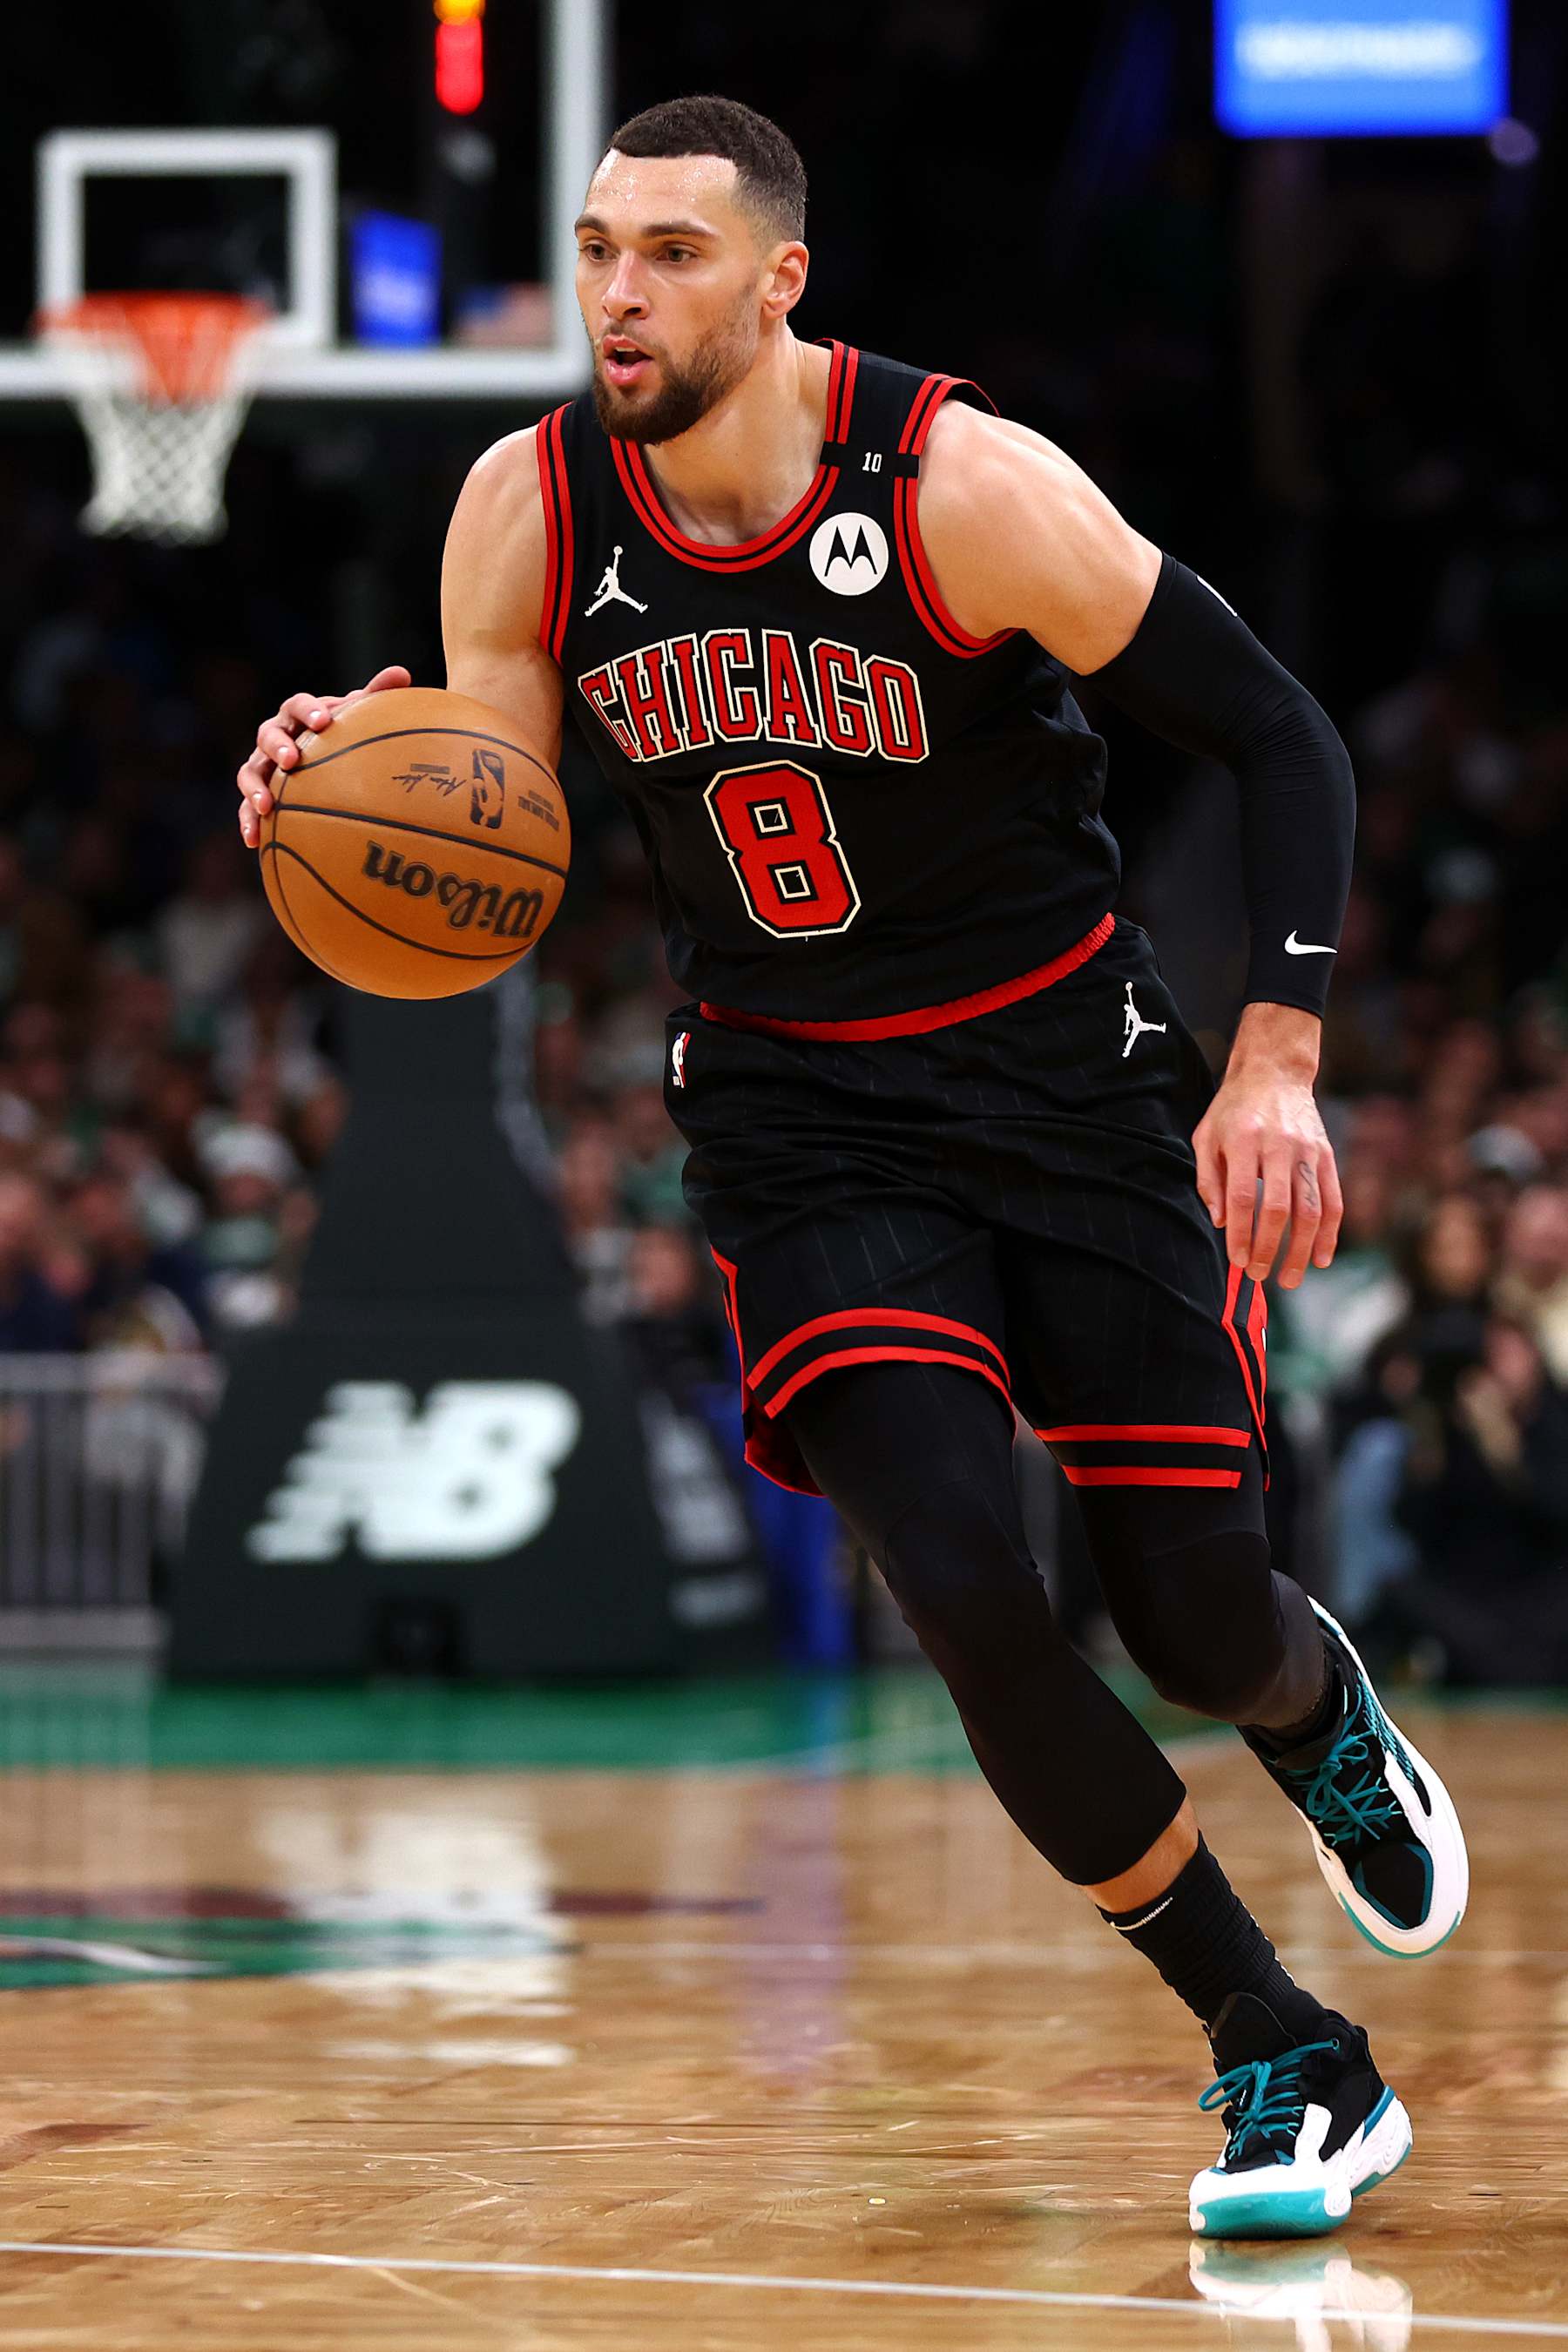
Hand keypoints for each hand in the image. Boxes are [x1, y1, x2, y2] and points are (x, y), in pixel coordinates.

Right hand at [235, 664, 410, 847]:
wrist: (320, 755)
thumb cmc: (340, 733)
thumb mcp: (356, 715)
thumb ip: (374, 696)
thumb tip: (403, 673)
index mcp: (297, 713)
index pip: (298, 705)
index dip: (308, 712)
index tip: (324, 722)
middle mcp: (273, 735)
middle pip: (268, 735)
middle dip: (278, 746)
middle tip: (292, 760)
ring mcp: (261, 764)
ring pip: (250, 771)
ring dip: (254, 787)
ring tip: (266, 805)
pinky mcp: (256, 791)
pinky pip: (246, 807)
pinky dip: (248, 821)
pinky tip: (255, 841)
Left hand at [1192, 1004, 1342, 1289]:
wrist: (1275, 1073)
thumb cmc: (1233, 1110)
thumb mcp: (1206, 1136)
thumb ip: (1210, 1180)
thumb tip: (1222, 1223)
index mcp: (1244, 1139)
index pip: (1245, 1196)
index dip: (1242, 1233)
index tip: (1237, 1261)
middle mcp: (1280, 1145)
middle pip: (1279, 1207)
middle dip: (1269, 1248)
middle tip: (1259, 1276)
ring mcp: (1307, 1151)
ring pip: (1311, 1209)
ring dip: (1302, 1249)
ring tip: (1290, 1278)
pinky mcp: (1326, 1155)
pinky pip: (1333, 1199)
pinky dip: (1330, 1232)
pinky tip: (1322, 1258)